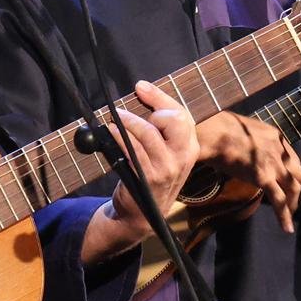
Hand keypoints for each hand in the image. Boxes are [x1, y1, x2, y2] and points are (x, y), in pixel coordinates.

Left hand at [95, 81, 198, 246]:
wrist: (141, 214)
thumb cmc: (150, 175)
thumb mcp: (165, 152)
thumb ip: (160, 127)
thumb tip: (142, 91)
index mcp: (190, 146)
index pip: (181, 113)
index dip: (159, 97)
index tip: (140, 86)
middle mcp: (183, 156)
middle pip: (174, 120)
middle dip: (152, 108)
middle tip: (132, 111)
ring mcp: (167, 168)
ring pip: (148, 133)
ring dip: (128, 121)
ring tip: (114, 118)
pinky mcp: (148, 177)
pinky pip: (133, 150)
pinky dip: (119, 137)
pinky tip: (111, 132)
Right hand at [195, 112, 300, 231]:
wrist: (216, 133)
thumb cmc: (223, 128)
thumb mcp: (248, 130)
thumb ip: (257, 142)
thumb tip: (251, 152)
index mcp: (276, 137)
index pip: (293, 159)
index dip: (292, 173)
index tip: (289, 182)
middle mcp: (280, 151)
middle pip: (299, 174)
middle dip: (299, 190)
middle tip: (294, 202)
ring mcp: (274, 165)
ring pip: (293, 188)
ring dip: (294, 203)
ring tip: (292, 216)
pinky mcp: (264, 178)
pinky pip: (279, 200)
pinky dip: (284, 215)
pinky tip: (287, 227)